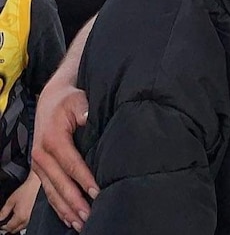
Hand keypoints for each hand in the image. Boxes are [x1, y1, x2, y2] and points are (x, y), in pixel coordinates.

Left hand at [0, 172, 40, 233]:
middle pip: (14, 230)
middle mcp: (26, 219)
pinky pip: (24, 224)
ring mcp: (31, 218)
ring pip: (20, 228)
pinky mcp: (33, 216)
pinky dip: (19, 224)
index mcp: (20, 217)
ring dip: (14, 226)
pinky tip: (16, 218)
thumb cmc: (25, 191)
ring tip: (9, 220)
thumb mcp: (10, 201)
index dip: (2, 227)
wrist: (35, 186)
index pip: (8, 228)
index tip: (0, 224)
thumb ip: (3, 212)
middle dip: (8, 228)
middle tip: (3, 223)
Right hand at [31, 81, 95, 231]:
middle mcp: (42, 155)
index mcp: (53, 139)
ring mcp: (39, 164)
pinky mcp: (41, 169)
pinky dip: (58, 206)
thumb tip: (90, 120)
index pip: (72, 164)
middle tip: (90, 217)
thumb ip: (85, 111)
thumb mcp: (78, 100)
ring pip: (53, 192)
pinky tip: (68, 218)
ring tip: (81, 224)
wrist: (50, 99)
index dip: (85, 180)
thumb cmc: (69, 100)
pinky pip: (48, 191)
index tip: (98, 193)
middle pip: (60, 183)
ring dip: (66, 209)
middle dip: (75, 202)